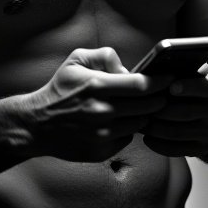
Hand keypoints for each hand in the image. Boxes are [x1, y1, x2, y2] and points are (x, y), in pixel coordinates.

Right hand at [26, 47, 170, 162]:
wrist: (37, 125)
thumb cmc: (59, 90)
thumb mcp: (76, 61)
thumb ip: (105, 56)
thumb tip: (128, 68)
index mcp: (96, 86)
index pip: (142, 85)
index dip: (161, 81)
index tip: (170, 78)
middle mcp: (102, 111)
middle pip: (148, 106)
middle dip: (158, 98)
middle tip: (161, 93)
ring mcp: (103, 134)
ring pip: (141, 123)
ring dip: (144, 114)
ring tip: (140, 107)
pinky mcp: (102, 151)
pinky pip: (128, 138)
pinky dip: (128, 129)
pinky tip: (120, 122)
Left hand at [141, 65, 207, 157]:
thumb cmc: (189, 85)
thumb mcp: (191, 71)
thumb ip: (181, 66)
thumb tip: (160, 65)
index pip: (204, 87)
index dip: (187, 87)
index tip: (171, 87)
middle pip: (185, 112)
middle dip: (159, 110)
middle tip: (140, 107)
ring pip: (177, 132)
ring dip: (154, 128)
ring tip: (139, 121)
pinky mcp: (203, 147)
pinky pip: (177, 149)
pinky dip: (158, 144)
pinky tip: (147, 137)